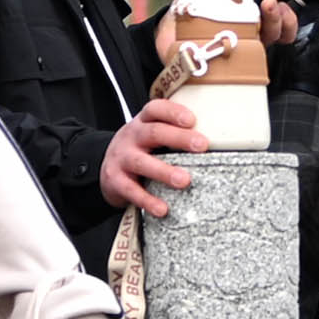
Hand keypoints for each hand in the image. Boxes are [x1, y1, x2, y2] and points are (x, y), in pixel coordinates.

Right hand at [98, 95, 209, 213]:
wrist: (105, 169)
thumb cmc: (138, 150)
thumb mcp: (149, 136)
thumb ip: (172, 135)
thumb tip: (213, 143)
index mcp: (142, 122)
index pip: (155, 109)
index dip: (173, 112)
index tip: (192, 120)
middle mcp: (131, 137)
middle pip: (153, 133)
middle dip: (178, 138)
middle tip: (201, 146)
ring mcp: (121, 158)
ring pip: (142, 163)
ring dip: (164, 171)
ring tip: (184, 180)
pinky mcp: (115, 181)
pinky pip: (132, 191)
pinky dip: (148, 200)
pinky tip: (162, 208)